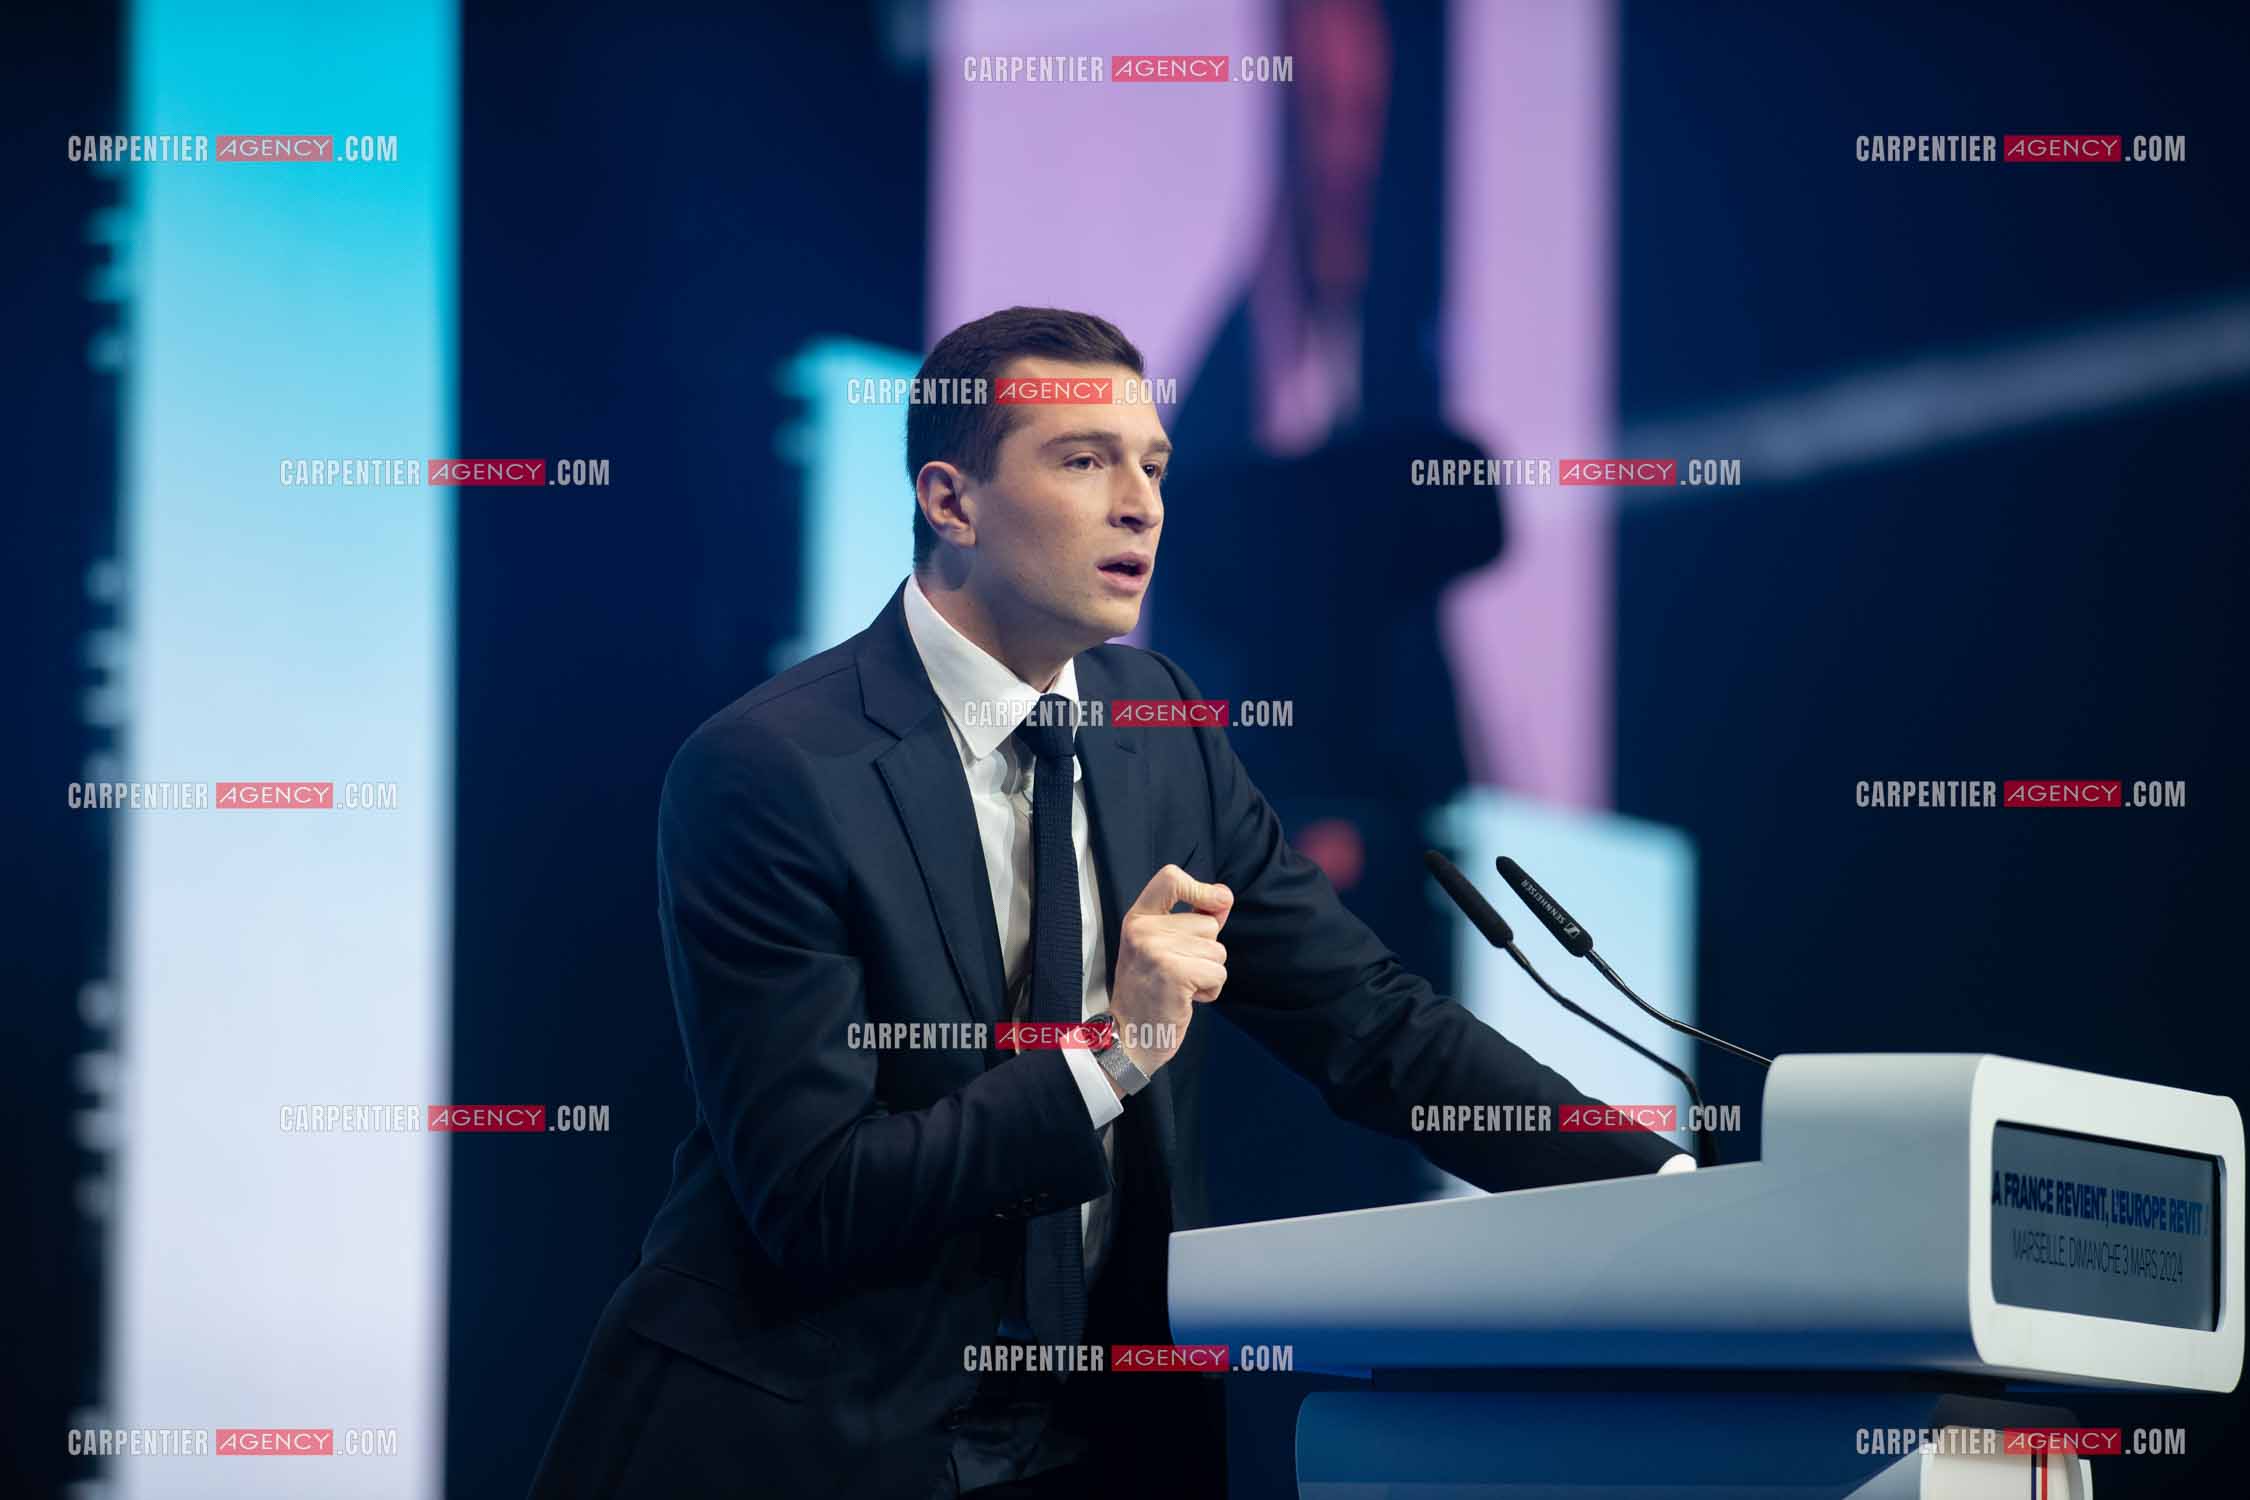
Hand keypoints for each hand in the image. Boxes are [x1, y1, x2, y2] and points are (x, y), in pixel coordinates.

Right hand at [1107, 865, 1232, 1083]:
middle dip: (1205, 952)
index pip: (1171, 878)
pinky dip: (1211, 990)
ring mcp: (1156, 950)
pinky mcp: (1174, 972)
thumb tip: (1223, 898)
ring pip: (1217, 951)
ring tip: (1180, 986)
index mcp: (1138, 918)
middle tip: (1176, 973)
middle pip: (1208, 925)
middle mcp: (1143, 929)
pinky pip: (1218, 973)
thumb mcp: (1161, 948)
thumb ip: (1192, 921)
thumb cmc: (1149, 993)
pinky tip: (1187, 998)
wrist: (1130, 1036)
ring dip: (1208, 973)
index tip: (1215, 903)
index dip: (1201, 888)